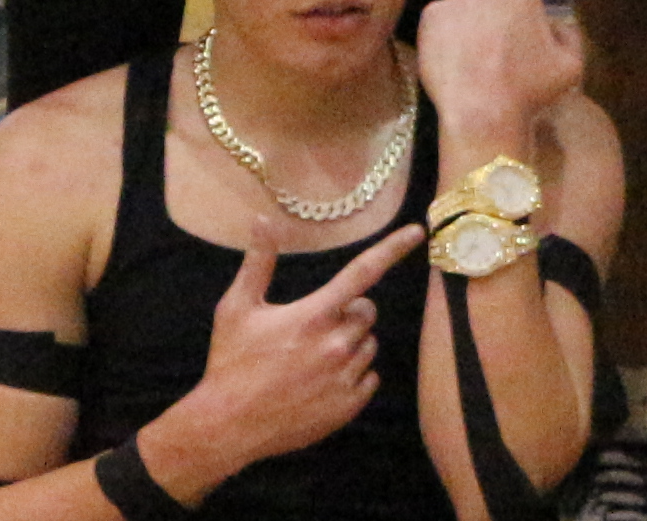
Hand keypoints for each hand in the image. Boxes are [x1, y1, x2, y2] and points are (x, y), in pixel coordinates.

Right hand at [184, 217, 430, 473]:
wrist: (230, 425)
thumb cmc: (231, 363)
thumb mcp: (237, 308)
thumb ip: (258, 263)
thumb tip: (264, 221)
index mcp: (314, 315)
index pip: (363, 272)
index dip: (392, 248)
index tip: (416, 233)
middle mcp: (337, 344)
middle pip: (366, 312)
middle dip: (347, 312)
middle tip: (314, 325)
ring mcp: (345, 377)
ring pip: (369, 345)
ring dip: (350, 344)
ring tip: (312, 358)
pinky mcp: (349, 406)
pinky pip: (370, 378)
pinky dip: (353, 375)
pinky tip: (321, 381)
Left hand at [412, 0, 584, 138]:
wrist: (482, 112)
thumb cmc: (530, 92)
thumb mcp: (571, 67)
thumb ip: (570, 37)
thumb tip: (558, 24)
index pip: (521, 2)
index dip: (520, 26)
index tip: (516, 50)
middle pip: (491, 1)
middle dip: (493, 21)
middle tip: (492, 55)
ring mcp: (456, 0)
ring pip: (464, 10)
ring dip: (467, 27)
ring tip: (470, 61)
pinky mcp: (431, 16)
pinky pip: (439, 22)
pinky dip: (443, 36)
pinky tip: (452, 60)